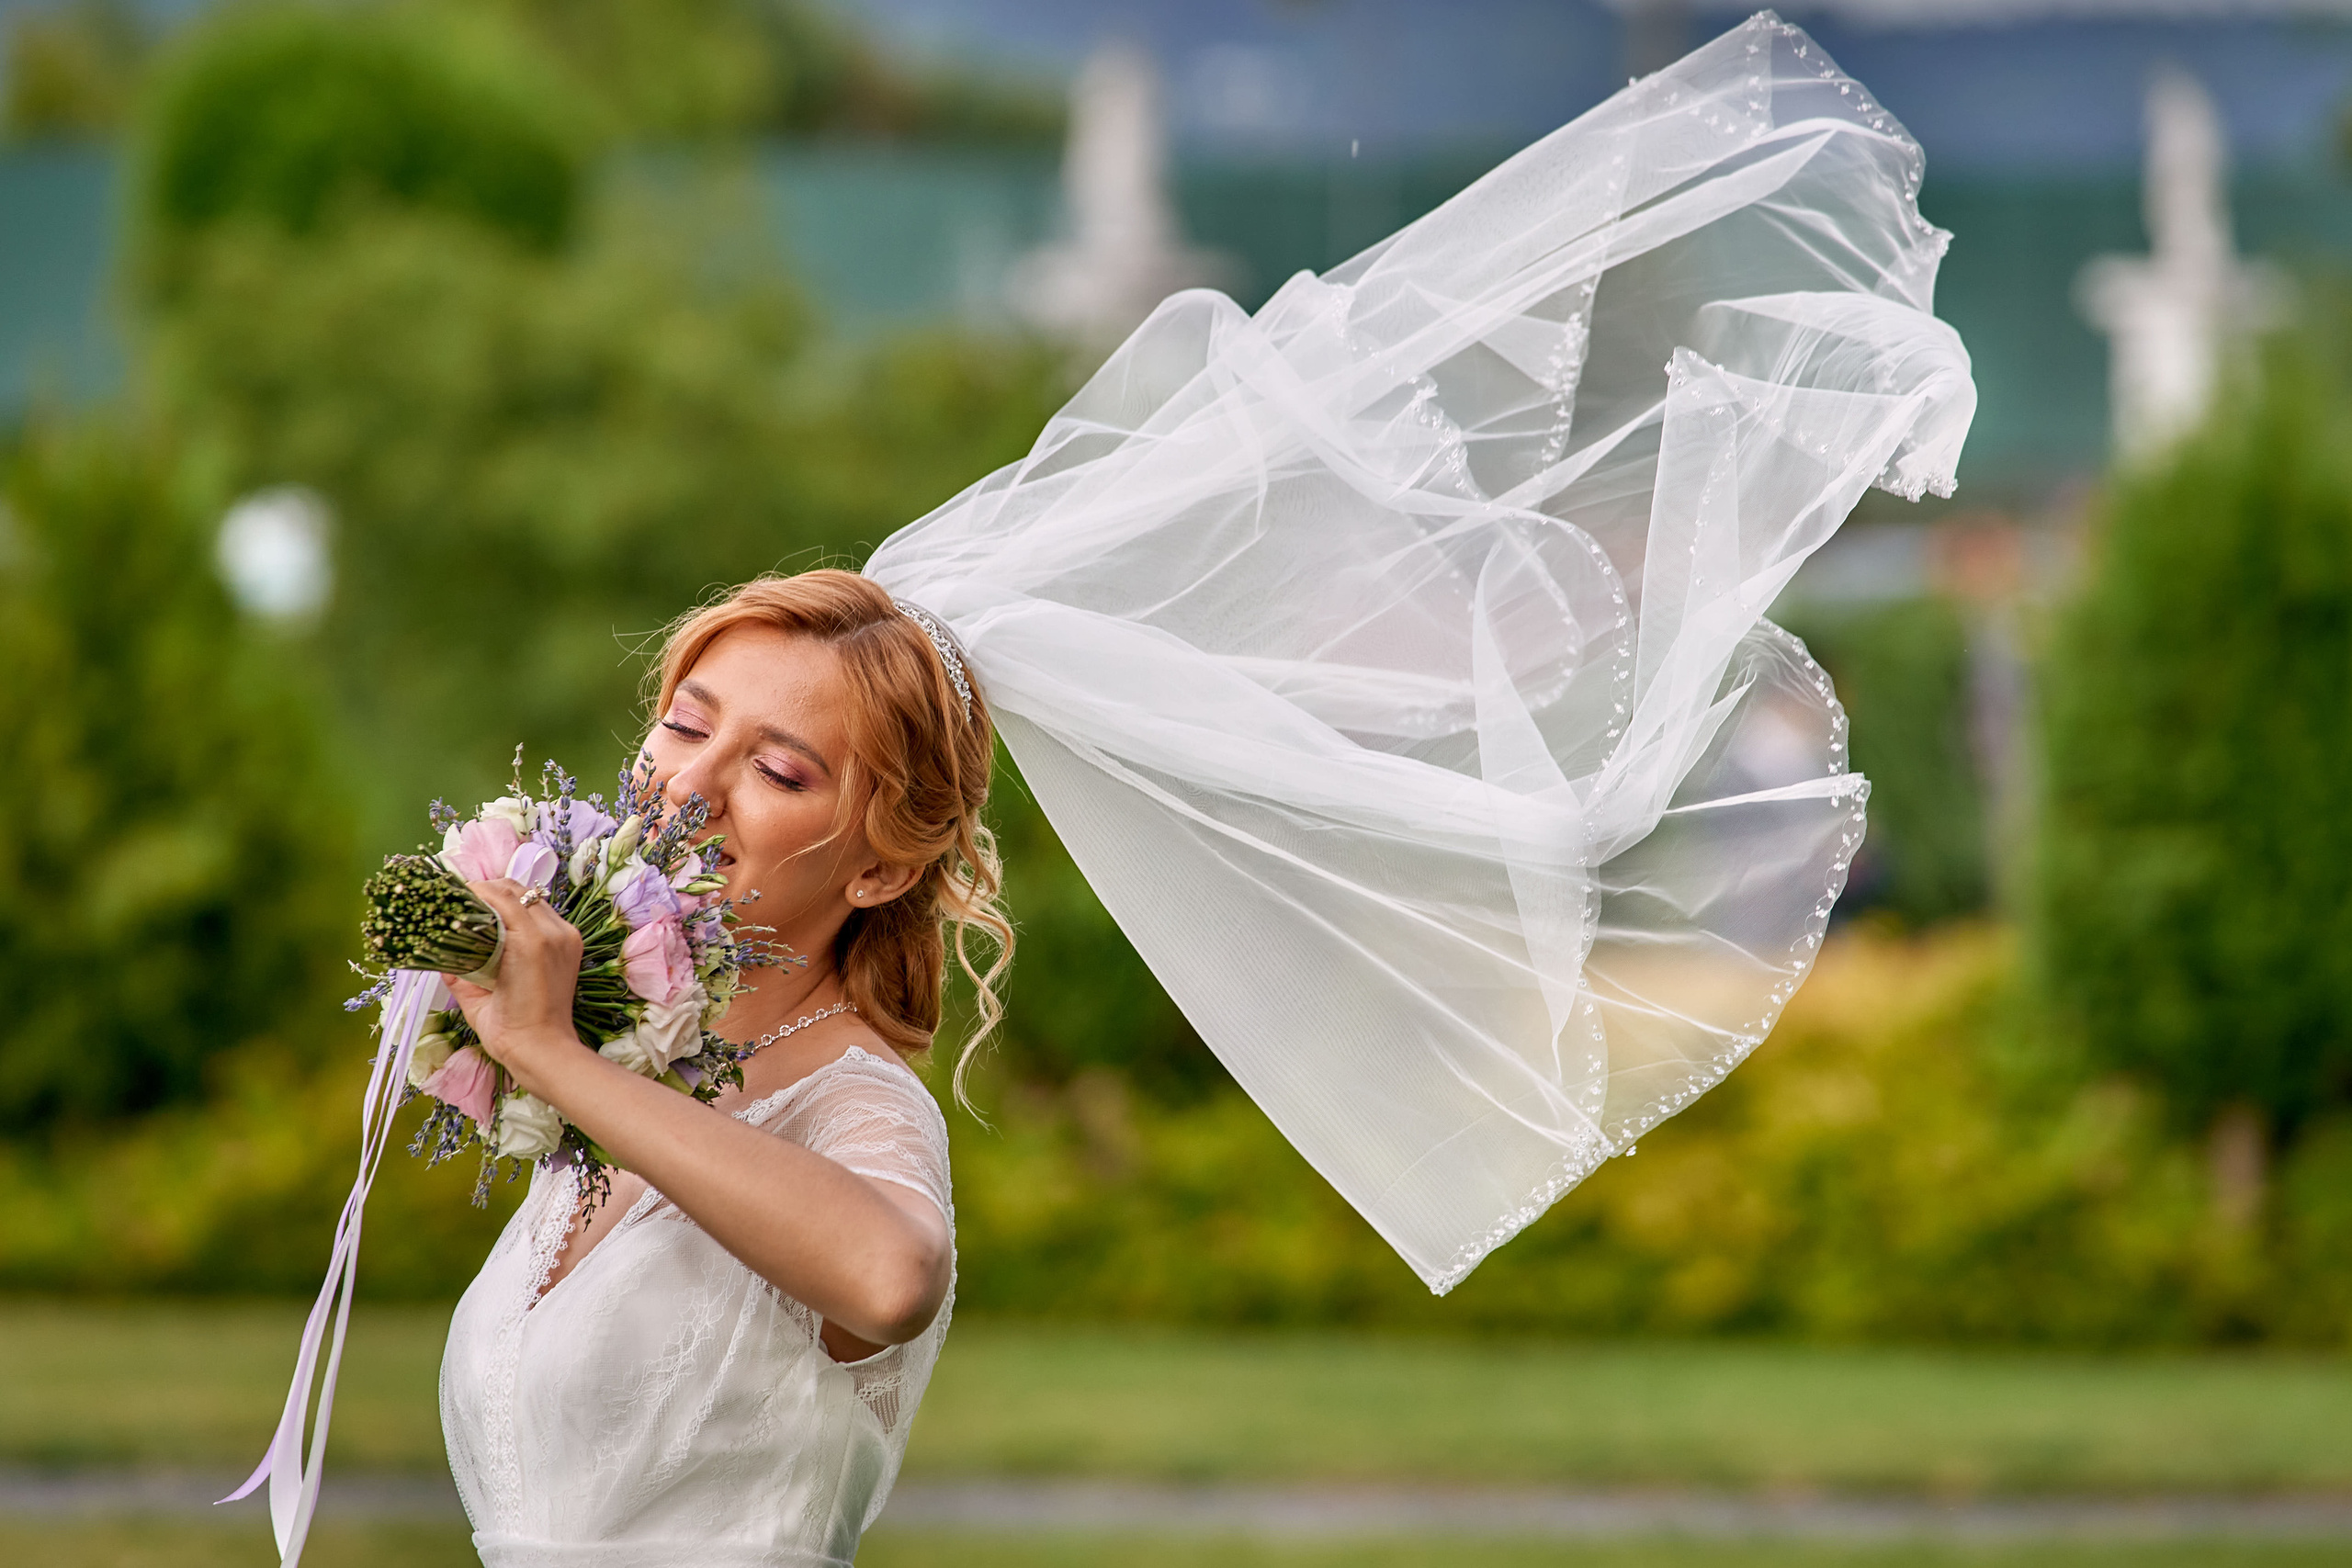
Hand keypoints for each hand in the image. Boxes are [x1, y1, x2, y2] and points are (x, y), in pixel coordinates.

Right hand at [446, 878, 586, 1096]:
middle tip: (465, 901)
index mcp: (529, 942)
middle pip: (517, 890)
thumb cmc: (507, 1028)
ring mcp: (566, 937)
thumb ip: (457, 970)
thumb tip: (441, 952)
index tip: (454, 895)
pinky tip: (506, 924)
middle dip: (489, 890)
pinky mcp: (573, 942)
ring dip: (508, 898)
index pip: (501, 895)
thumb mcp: (473, 998)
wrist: (543, 1049)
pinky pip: (545, 913)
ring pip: (533, 898)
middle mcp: (552, 933)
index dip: (475, 890)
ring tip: (483, 910)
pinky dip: (524, 912)